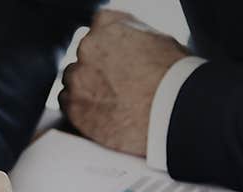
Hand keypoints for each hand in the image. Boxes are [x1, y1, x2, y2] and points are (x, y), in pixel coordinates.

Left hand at [59, 10, 187, 155]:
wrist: (174, 112)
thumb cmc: (175, 78)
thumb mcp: (159, 42)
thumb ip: (133, 40)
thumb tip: (130, 49)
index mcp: (108, 24)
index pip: (98, 30)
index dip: (110, 51)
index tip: (118, 64)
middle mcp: (88, 47)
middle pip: (84, 57)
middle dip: (97, 71)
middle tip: (117, 87)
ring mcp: (78, 78)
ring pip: (73, 81)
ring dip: (87, 90)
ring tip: (111, 104)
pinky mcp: (75, 108)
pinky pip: (67, 105)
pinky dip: (81, 110)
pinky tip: (101, 116)